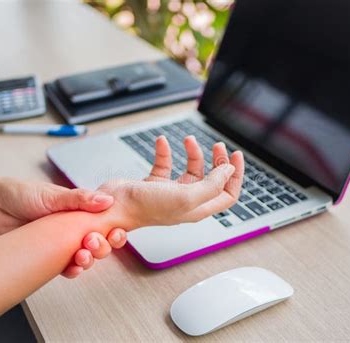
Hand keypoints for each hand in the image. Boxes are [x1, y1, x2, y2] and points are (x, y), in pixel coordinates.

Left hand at [0, 179, 127, 277]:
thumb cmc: (23, 194)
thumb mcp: (54, 195)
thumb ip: (81, 198)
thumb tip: (107, 200)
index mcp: (81, 211)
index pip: (106, 222)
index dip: (114, 230)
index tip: (115, 232)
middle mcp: (75, 228)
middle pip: (100, 243)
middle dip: (102, 247)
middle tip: (92, 242)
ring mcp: (63, 243)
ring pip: (86, 257)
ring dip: (88, 260)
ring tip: (81, 257)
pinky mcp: (49, 257)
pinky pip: (66, 267)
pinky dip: (72, 270)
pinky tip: (72, 268)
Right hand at [97, 135, 243, 229]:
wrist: (114, 206)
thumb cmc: (146, 207)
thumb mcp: (186, 196)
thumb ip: (212, 184)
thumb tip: (229, 170)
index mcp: (197, 208)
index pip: (227, 193)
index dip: (235, 175)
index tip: (235, 155)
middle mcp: (186, 201)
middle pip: (212, 180)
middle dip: (218, 161)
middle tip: (218, 146)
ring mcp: (170, 192)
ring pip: (191, 170)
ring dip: (193, 152)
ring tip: (188, 140)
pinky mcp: (154, 183)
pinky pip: (165, 163)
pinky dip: (165, 151)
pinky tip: (162, 142)